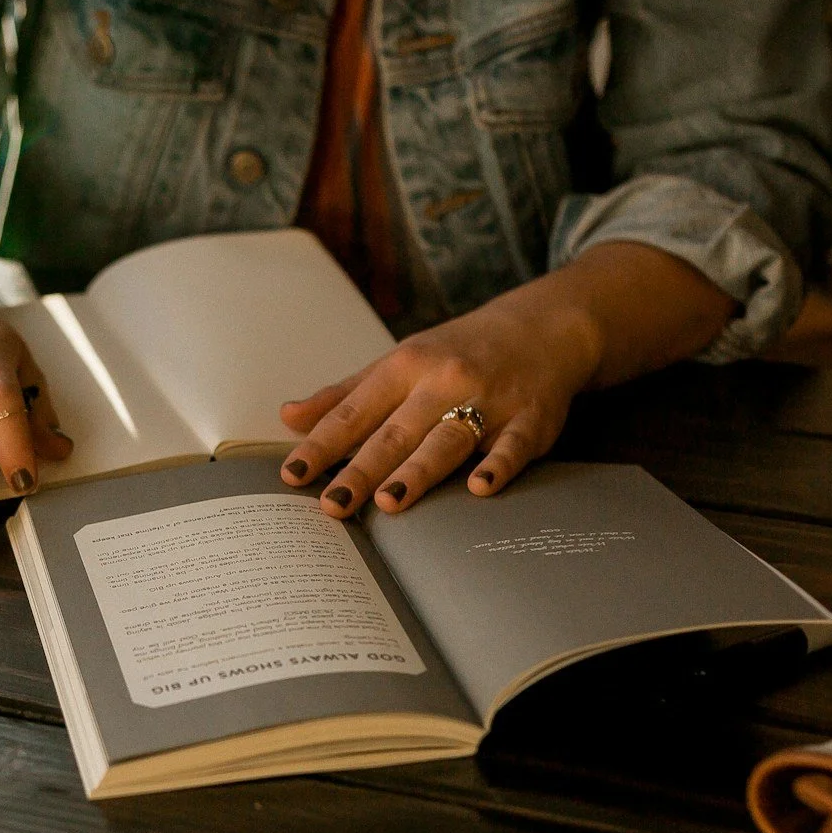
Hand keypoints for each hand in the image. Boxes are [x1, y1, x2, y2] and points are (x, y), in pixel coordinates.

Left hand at [278, 243, 736, 516]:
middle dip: (362, 468)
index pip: (354, 412)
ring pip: (447, 439)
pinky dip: (498, 464)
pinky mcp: (529, 419)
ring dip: (418, 471)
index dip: (322, 444)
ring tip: (389, 502)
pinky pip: (513, 445)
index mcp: (405, 367)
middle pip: (395, 431)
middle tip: (332, 504)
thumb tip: (289, 417)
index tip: (292, 475)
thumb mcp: (398, 362)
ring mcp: (488, 400)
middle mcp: (443, 381)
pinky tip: (480, 488)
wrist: (542, 328)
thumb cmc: (458, 352)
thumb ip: (344, 395)